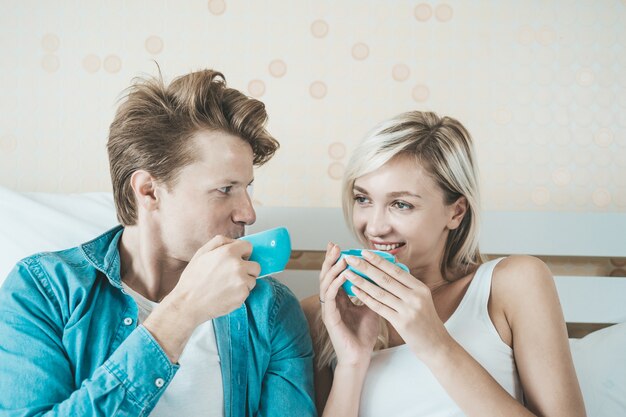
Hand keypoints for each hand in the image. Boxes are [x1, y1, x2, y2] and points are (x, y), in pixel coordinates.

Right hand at [165, 235, 259, 326]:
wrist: (188, 304)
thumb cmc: (193, 280)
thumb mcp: (201, 253)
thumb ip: (219, 242)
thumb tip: (234, 241)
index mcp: (228, 252)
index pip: (249, 247)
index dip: (243, 253)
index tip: (238, 259)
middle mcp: (237, 265)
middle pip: (255, 265)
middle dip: (247, 269)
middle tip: (232, 275)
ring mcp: (242, 281)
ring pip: (253, 279)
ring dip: (244, 282)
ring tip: (227, 285)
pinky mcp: (243, 295)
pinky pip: (248, 291)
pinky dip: (240, 293)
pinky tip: (227, 293)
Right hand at [319, 244, 380, 367]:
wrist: (361, 356)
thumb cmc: (364, 333)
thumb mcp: (371, 307)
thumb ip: (372, 292)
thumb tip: (384, 275)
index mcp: (340, 298)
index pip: (335, 274)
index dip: (336, 260)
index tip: (340, 246)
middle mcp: (331, 301)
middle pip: (327, 275)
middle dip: (330, 259)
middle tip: (334, 246)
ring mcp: (328, 309)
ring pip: (325, 283)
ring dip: (332, 269)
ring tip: (340, 257)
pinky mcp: (329, 317)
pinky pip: (329, 297)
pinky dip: (335, 284)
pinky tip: (341, 276)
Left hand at [344, 251, 450, 361]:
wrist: (436, 345)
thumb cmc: (425, 321)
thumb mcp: (421, 299)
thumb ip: (406, 286)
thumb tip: (389, 267)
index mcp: (421, 288)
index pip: (396, 270)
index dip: (379, 260)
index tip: (364, 252)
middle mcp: (416, 297)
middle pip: (386, 278)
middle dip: (365, 266)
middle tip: (350, 258)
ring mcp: (409, 310)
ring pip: (380, 292)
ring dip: (361, 281)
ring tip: (347, 273)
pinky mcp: (401, 323)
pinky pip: (379, 307)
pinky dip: (365, 297)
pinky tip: (355, 291)